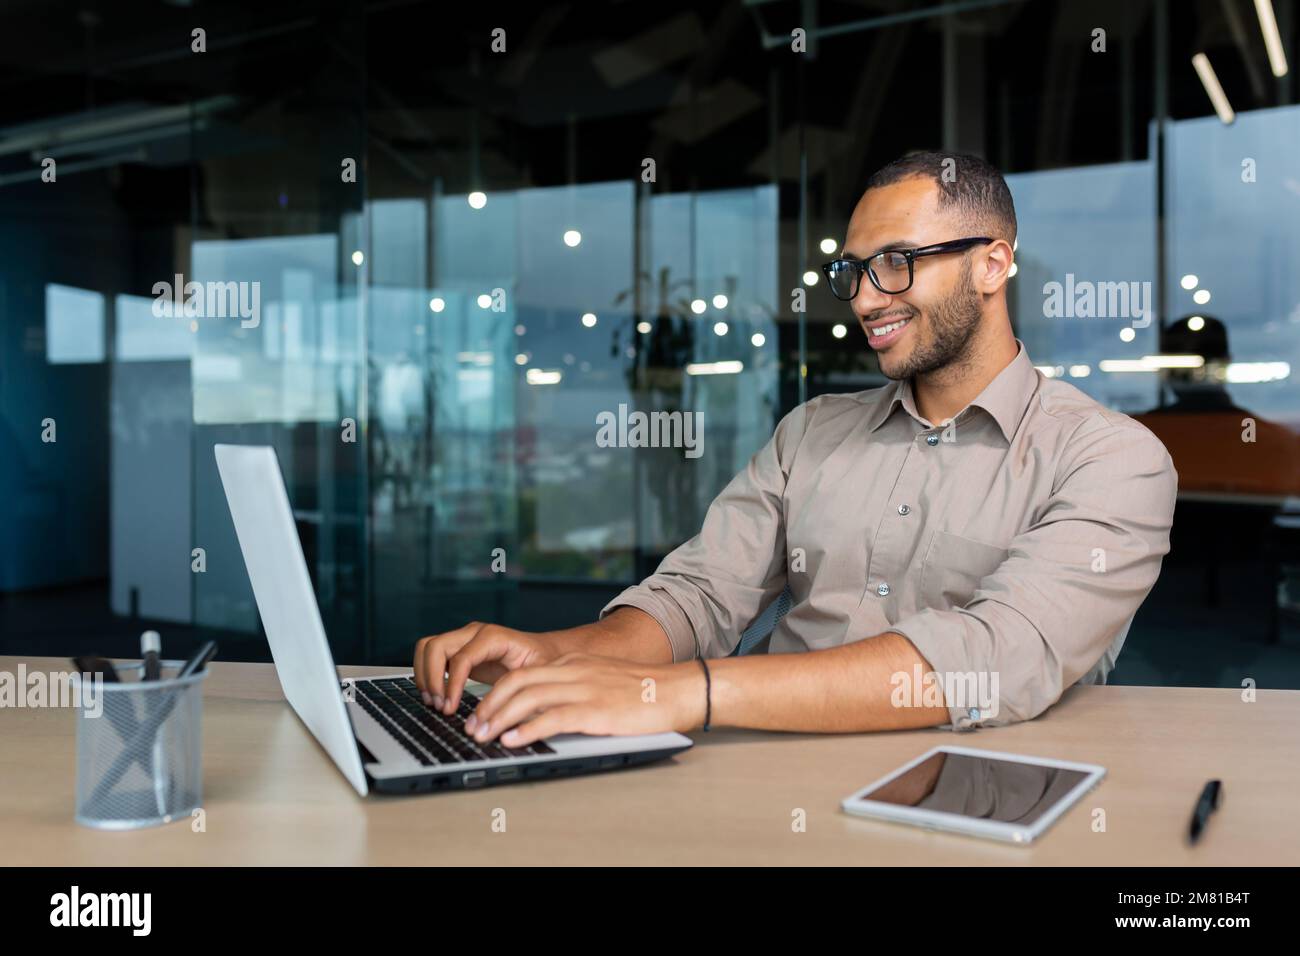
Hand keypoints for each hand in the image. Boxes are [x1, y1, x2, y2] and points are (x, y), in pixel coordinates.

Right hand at [413, 622, 557, 715]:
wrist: (546, 652)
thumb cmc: (544, 663)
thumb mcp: (536, 678)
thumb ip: (517, 694)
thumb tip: (494, 718)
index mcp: (494, 637)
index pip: (461, 657)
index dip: (451, 685)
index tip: (450, 708)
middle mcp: (475, 633)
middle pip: (435, 646)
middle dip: (431, 678)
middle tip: (439, 706)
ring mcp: (464, 639)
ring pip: (427, 647)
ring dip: (424, 675)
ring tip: (434, 702)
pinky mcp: (459, 650)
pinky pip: (431, 656)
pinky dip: (427, 674)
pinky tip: (436, 696)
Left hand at [462, 653, 705, 747]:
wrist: (679, 689)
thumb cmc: (645, 692)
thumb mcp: (602, 680)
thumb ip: (575, 688)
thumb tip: (545, 712)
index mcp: (573, 662)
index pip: (522, 673)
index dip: (495, 694)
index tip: (481, 714)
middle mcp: (574, 670)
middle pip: (517, 682)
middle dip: (489, 706)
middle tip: (473, 728)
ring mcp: (584, 688)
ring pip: (528, 698)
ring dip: (499, 719)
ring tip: (484, 737)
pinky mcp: (596, 710)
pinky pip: (552, 717)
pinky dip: (527, 730)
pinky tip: (513, 741)